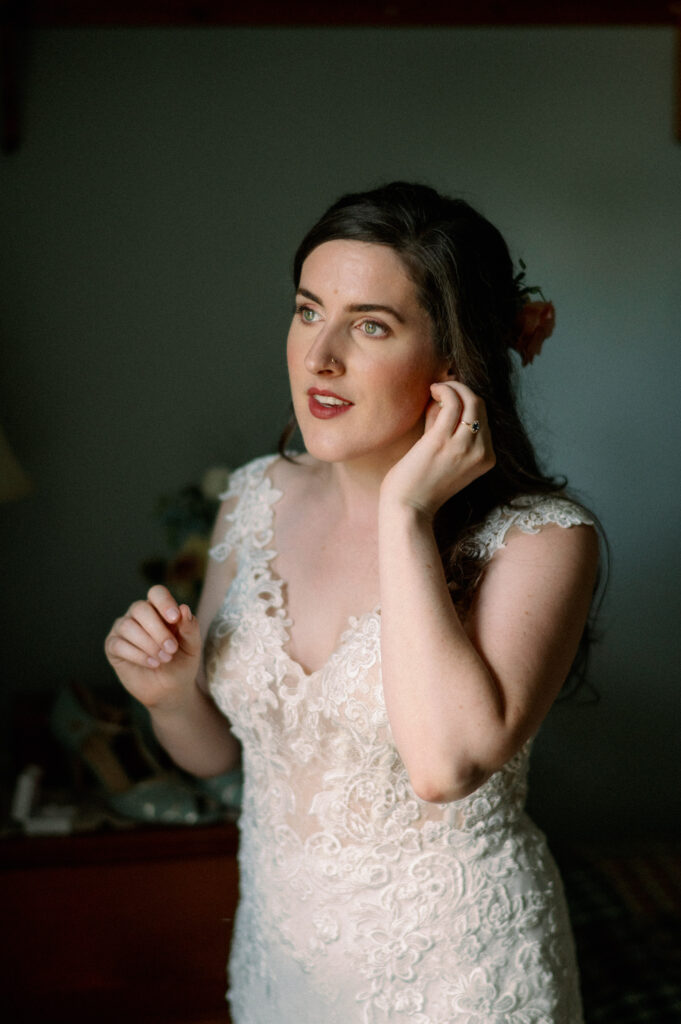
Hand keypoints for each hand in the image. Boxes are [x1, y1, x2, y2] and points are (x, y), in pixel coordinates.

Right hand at [104, 585, 202, 712]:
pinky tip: (152, 664)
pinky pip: (118, 644)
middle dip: (157, 629)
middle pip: (140, 608)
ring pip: (128, 626)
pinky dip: (137, 655)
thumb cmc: (182, 662)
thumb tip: (184, 608)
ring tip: (164, 659)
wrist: (171, 689)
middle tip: (171, 649)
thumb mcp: (192, 646)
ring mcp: (123, 629)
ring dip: (148, 644)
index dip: (164, 602)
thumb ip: (190, 627)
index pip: (156, 593)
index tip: (175, 618)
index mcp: (159, 609)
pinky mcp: (113, 647)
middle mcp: (139, 615)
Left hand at [381, 380, 495, 516]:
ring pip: (470, 400)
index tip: (448, 398)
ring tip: (436, 388)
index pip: (484, 419)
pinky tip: (432, 390)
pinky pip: (452, 403)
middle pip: (481, 406)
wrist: (408, 510)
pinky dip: (444, 390)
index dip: (467, 402)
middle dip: (462, 390)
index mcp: (486, 459)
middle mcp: (481, 453)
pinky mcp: (442, 442)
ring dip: (453, 387)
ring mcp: (464, 447)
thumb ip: (446, 428)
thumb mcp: (444, 455)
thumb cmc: (420, 484)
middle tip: (441, 389)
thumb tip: (443, 399)